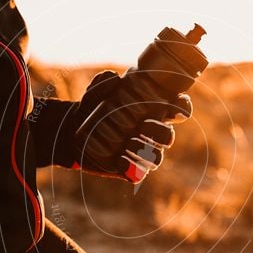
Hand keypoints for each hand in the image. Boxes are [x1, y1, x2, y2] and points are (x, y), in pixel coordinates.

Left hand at [72, 70, 192, 182]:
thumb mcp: (93, 93)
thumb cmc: (90, 108)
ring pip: (157, 157)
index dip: (182, 106)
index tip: (173, 105)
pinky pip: (139, 173)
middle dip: (162, 132)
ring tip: (128, 144)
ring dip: (147, 152)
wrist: (71, 132)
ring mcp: (140, 151)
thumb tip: (115, 79)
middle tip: (143, 125)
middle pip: (168, 136)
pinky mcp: (129, 168)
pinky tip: (121, 160)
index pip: (177, 107)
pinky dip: (132, 168)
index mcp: (151, 110)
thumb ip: (102, 83)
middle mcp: (150, 132)